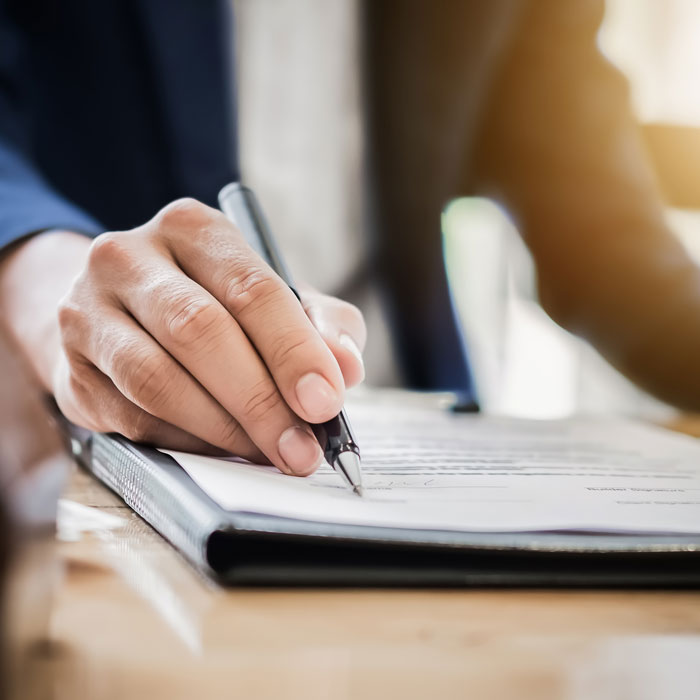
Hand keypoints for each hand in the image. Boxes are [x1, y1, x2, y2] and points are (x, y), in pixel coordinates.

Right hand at [43, 199, 364, 474]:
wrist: (119, 316)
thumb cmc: (214, 306)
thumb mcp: (276, 299)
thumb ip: (320, 324)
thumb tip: (347, 366)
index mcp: (191, 229)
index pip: (250, 287)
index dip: (292, 350)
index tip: (325, 403)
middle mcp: (129, 257)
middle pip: (199, 331)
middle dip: (260, 400)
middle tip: (302, 449)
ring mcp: (87, 310)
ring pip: (158, 379)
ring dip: (223, 429)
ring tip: (268, 454)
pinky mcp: (70, 367)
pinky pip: (134, 416)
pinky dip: (187, 441)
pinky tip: (221, 448)